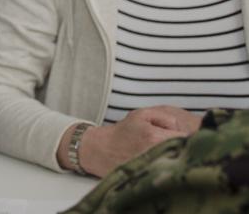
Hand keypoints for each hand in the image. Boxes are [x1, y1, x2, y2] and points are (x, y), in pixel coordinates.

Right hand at [79, 106, 199, 176]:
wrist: (101, 150)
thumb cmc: (122, 131)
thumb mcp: (141, 114)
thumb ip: (166, 117)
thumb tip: (183, 130)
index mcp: (155, 137)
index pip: (187, 138)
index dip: (189, 136)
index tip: (185, 135)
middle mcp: (155, 153)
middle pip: (185, 153)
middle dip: (185, 148)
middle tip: (179, 144)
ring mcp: (153, 167)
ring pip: (179, 163)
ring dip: (178, 157)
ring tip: (169, 153)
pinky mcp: (151, 175)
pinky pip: (170, 171)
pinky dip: (170, 166)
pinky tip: (164, 162)